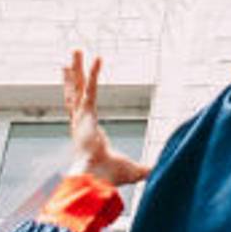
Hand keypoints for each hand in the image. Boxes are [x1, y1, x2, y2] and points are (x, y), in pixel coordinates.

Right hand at [62, 51, 149, 187]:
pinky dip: (93, 73)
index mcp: (87, 134)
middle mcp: (80, 123)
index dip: (78, 96)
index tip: (76, 87)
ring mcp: (80, 117)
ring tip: (76, 50)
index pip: (81, 110)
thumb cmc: (109, 178)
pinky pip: (91, 89)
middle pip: (75, 94)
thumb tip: (160, 172)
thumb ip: (145, 170)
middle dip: (73, 76)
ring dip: (78, 68)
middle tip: (70, 61)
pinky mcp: (86, 114)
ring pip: (78, 87)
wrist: (96, 180)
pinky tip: (97, 58)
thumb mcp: (132, 171)